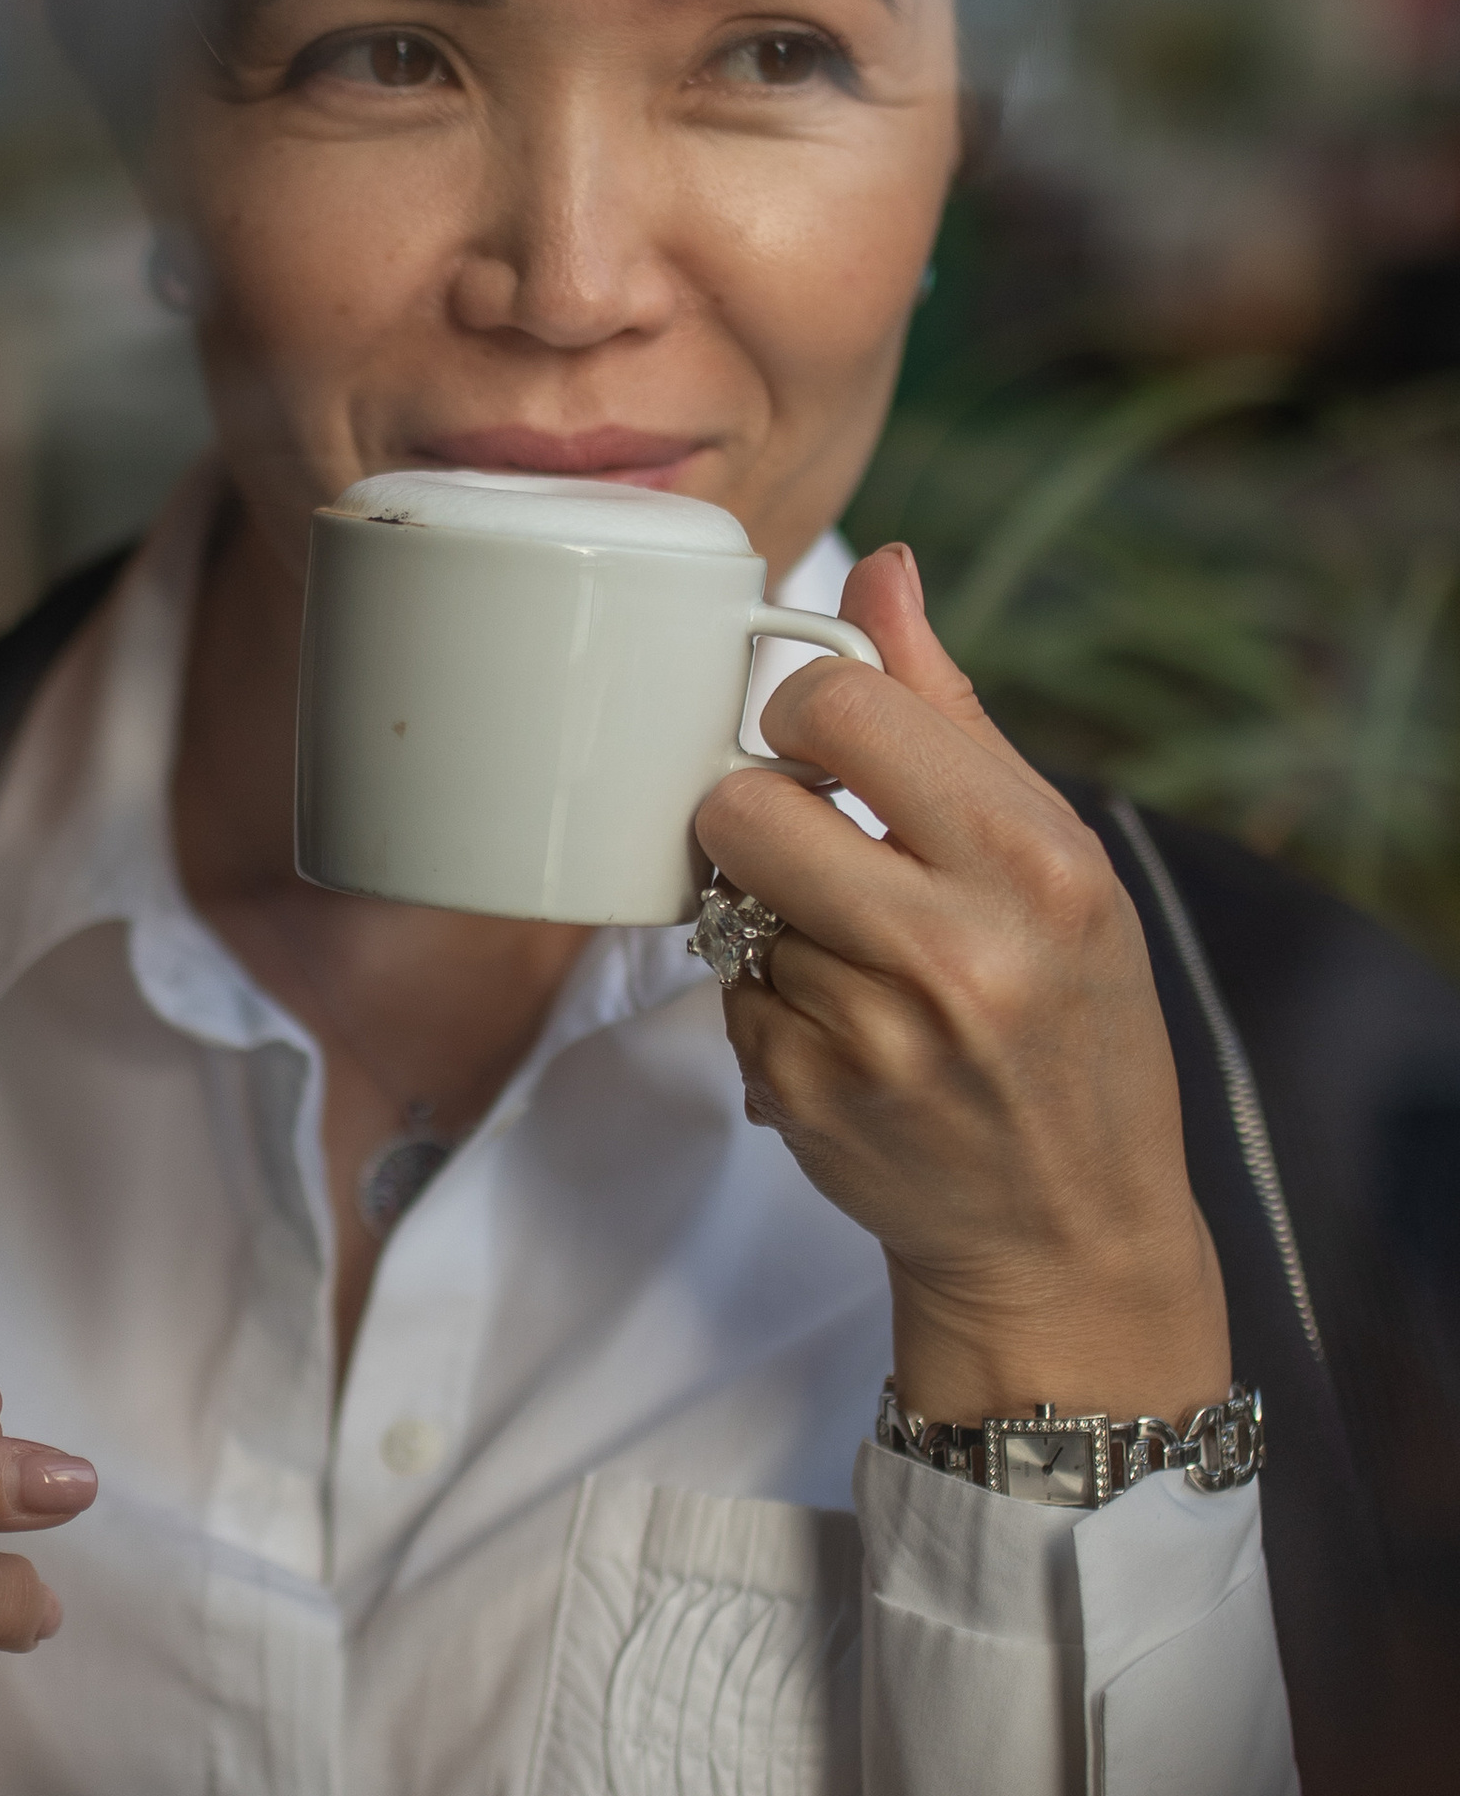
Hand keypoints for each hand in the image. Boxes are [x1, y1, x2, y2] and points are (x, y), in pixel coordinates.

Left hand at [692, 544, 1228, 1426]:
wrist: (1067, 1227)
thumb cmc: (1070, 1018)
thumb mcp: (1056, 856)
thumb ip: (951, 711)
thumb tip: (883, 569)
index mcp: (1035, 860)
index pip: (843, 703)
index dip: (802, 709)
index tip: (819, 740)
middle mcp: (957, 947)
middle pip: (744, 803)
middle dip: (757, 813)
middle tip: (811, 846)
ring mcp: (871, 1033)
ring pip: (730, 901)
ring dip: (770, 918)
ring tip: (858, 959)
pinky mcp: (801, 1095)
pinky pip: (726, 992)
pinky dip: (767, 1000)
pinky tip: (846, 1032)